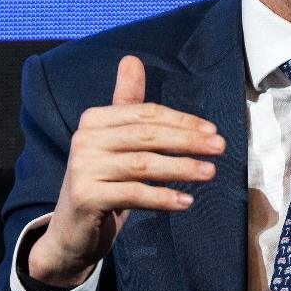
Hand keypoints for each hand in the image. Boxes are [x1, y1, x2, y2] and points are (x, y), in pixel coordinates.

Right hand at [27, 55, 224, 288]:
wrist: (71, 231)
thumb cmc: (102, 182)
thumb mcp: (115, 142)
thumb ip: (126, 104)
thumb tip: (131, 59)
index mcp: (94, 120)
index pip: (146, 114)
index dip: (181, 121)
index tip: (212, 130)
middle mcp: (85, 139)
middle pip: (147, 135)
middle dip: (187, 141)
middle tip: (219, 148)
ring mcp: (83, 168)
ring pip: (144, 164)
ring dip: (182, 168)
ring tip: (209, 173)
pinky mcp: (87, 196)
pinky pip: (134, 193)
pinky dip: (163, 197)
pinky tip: (186, 201)